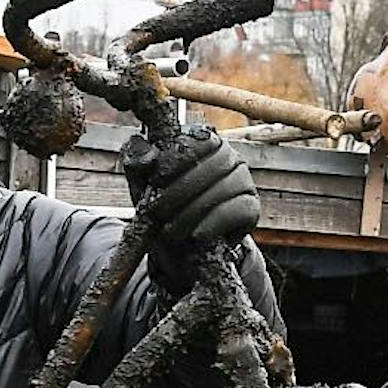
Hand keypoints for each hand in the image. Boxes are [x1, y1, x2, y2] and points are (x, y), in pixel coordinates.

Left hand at [122, 126, 259, 246]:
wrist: (179, 248)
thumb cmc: (161, 207)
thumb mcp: (142, 184)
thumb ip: (137, 162)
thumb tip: (148, 155)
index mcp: (205, 142)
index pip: (200, 139)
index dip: (177, 159)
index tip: (156, 180)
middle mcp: (229, 156)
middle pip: (215, 163)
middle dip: (180, 191)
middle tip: (156, 212)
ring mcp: (243, 180)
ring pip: (225, 187)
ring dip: (192, 212)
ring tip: (170, 231)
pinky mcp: (250, 207)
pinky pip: (238, 209)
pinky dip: (213, 223)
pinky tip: (195, 236)